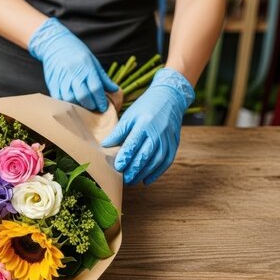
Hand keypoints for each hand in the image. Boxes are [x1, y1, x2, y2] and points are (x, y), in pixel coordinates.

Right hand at [28, 18, 118, 111]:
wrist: (55, 44)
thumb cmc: (76, 52)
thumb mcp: (93, 61)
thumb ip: (103, 77)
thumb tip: (115, 90)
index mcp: (86, 67)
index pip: (95, 88)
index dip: (100, 100)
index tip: (104, 107)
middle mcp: (73, 74)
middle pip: (83, 96)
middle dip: (91, 105)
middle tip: (95, 107)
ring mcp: (61, 79)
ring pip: (70, 99)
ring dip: (78, 105)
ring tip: (84, 105)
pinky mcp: (52, 84)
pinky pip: (59, 98)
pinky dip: (67, 103)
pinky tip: (72, 102)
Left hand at [101, 68, 194, 184]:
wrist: (170, 98)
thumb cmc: (145, 107)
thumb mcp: (130, 115)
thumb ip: (119, 132)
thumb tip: (105, 146)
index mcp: (144, 124)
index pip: (133, 144)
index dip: (125, 157)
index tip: (117, 167)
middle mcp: (157, 133)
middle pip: (145, 155)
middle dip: (134, 169)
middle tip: (123, 179)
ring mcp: (168, 139)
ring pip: (156, 161)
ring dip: (144, 173)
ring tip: (132, 181)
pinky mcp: (174, 144)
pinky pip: (166, 162)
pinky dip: (157, 173)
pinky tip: (147, 181)